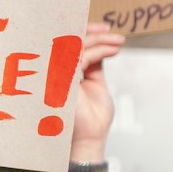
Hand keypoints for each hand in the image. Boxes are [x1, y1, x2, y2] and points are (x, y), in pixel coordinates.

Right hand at [69, 20, 124, 163]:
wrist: (90, 140)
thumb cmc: (91, 119)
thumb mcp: (95, 85)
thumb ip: (93, 65)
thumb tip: (99, 47)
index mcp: (60, 74)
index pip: (67, 46)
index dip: (85, 34)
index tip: (105, 30)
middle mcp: (54, 73)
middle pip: (69, 42)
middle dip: (93, 33)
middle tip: (111, 33)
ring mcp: (55, 76)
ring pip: (76, 47)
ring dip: (100, 41)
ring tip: (118, 42)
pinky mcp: (60, 81)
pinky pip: (80, 57)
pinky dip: (99, 50)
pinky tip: (112, 50)